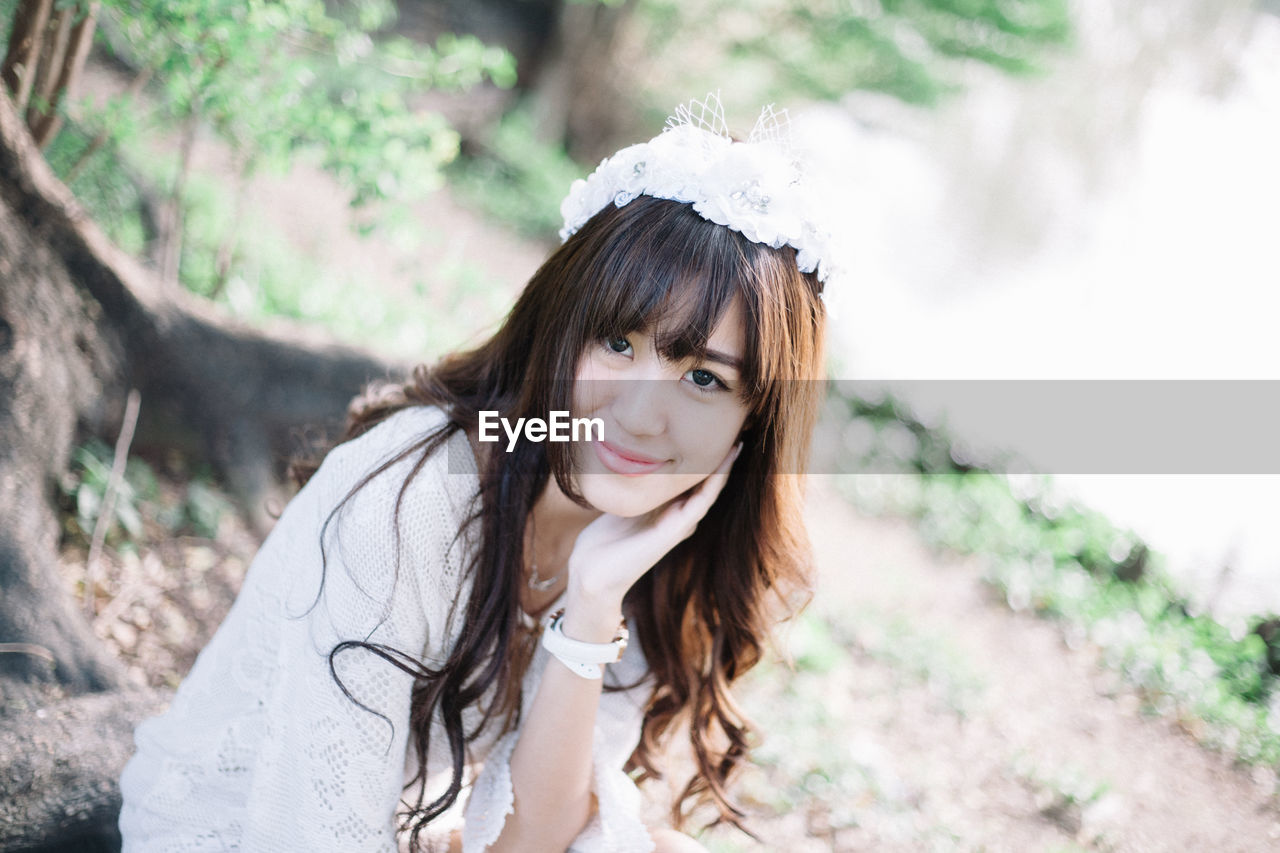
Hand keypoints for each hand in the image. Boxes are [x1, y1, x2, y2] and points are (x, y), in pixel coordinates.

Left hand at [562, 443, 740, 637]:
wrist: (593, 573)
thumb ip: (635, 489)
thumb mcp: (623, 506)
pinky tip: (722, 467)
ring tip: (737, 445)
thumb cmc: (603, 542)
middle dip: (721, 460)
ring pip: (709, 492)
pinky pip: (700, 503)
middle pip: (706, 484)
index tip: (715, 434)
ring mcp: (679, 525)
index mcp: (668, 511)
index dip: (705, 459)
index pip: (693, 481)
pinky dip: (713, 484)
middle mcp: (679, 518)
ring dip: (724, 469)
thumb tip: (635, 463)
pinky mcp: (675, 531)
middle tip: (736, 432)